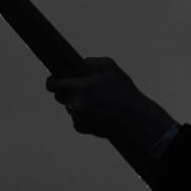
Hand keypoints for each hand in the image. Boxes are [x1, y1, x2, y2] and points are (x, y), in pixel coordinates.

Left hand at [45, 56, 175, 149]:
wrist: (137, 120)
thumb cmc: (125, 92)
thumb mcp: (110, 67)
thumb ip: (90, 62)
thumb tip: (79, 64)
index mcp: (80, 87)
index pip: (52, 84)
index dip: (53, 80)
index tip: (57, 78)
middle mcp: (75, 104)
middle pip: (59, 96)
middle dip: (68, 91)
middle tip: (83, 88)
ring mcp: (77, 118)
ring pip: (69, 106)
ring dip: (77, 102)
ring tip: (97, 101)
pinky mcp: (82, 128)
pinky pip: (76, 118)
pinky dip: (83, 115)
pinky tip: (99, 112)